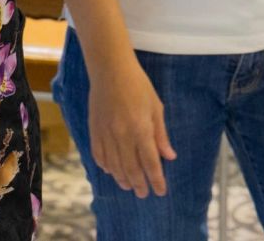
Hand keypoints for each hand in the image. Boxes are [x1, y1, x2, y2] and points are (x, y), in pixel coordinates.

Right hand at [87, 56, 176, 197]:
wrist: (110, 70)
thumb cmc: (138, 85)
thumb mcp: (156, 107)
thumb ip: (161, 134)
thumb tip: (169, 156)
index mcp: (141, 129)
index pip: (150, 163)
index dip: (156, 180)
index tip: (160, 191)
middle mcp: (122, 135)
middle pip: (131, 169)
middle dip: (139, 184)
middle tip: (143, 194)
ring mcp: (106, 133)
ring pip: (114, 165)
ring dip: (122, 178)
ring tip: (128, 186)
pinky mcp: (94, 130)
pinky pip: (99, 155)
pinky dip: (105, 166)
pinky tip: (111, 170)